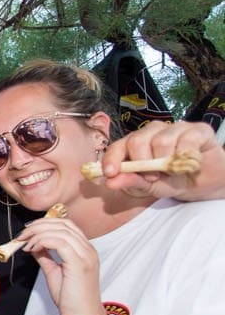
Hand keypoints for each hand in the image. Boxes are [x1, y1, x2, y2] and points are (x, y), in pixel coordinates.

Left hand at [19, 217, 106, 314]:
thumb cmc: (71, 299)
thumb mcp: (54, 272)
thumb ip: (46, 257)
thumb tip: (34, 245)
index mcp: (84, 250)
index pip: (66, 225)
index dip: (45, 223)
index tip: (28, 231)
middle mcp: (88, 249)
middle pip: (63, 224)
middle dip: (38, 225)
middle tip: (22, 235)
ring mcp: (86, 255)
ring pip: (60, 230)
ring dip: (38, 233)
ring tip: (24, 243)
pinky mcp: (80, 263)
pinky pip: (59, 242)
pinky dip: (42, 241)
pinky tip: (32, 249)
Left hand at [102, 121, 224, 200]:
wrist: (204, 183)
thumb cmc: (172, 182)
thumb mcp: (149, 187)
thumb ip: (131, 182)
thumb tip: (110, 182)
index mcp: (135, 144)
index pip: (117, 146)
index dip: (112, 159)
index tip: (110, 173)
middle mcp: (153, 132)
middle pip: (137, 141)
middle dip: (142, 163)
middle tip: (153, 177)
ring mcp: (174, 128)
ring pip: (161, 141)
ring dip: (166, 162)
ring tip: (173, 172)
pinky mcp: (197, 129)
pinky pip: (186, 140)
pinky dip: (186, 157)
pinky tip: (189, 164)